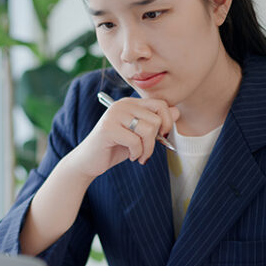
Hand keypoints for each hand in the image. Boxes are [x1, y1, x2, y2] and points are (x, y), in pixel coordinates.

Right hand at [62, 97, 179, 178]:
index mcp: (130, 103)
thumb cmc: (115, 148)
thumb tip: (177, 111)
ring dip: (147, 149)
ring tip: (139, 155)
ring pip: (148, 130)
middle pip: (156, 119)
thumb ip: (156, 123)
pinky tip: (130, 156)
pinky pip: (135, 141)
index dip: (168, 122)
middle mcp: (122, 105)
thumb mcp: (139, 135)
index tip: (161, 136)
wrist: (89, 161)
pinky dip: (137, 153)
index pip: (160, 104)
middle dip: (155, 141)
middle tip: (146, 152)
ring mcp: (114, 115)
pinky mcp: (108, 128)